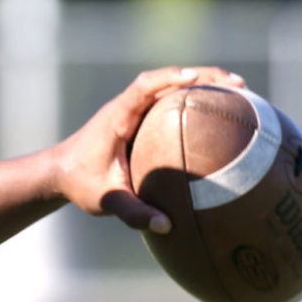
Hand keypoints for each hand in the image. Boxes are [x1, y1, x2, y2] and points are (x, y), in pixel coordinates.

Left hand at [49, 66, 245, 232]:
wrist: (59, 173)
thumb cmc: (80, 183)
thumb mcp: (104, 200)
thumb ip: (132, 213)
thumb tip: (166, 225)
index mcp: (117, 116)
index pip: (144, 86)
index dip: (170, 78)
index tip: (196, 78)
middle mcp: (127, 106)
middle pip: (167, 79)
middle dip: (204, 76)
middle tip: (240, 84)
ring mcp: (135, 110)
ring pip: (173, 87)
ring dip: (205, 84)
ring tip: (243, 92)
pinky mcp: (142, 119)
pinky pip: (172, 102)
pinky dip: (196, 101)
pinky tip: (222, 113)